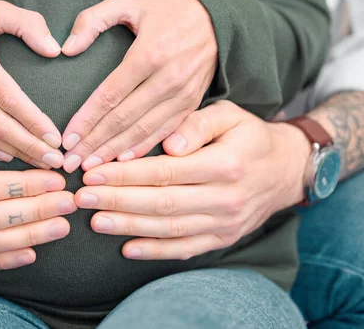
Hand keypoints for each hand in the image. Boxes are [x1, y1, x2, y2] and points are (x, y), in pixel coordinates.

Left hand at [60, 0, 216, 172]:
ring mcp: (183, 95)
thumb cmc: (168, 7)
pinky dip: (143, 150)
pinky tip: (123, 163)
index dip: (86, 120)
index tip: (66, 140)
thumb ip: (93, 20)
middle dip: (94, 144)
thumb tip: (66, 48)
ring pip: (143, 131)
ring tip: (90, 169)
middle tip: (70, 163)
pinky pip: (165, 132)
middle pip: (123, 120)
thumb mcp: (129, 0)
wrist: (221, 16)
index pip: (109, 96)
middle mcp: (168, 78)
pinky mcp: (192, 105)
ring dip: (114, 153)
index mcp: (149, 53)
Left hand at [75, 100, 309, 259]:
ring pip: (169, 229)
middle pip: (161, 203)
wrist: (285, 170)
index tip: (92, 172)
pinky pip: (186, 248)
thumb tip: (170, 143)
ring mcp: (225, 223)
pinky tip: (127, 248)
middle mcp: (225, 198)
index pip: (164, 171)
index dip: (124, 174)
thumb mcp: (229, 116)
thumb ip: (197, 124)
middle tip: (82, 198)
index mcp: (224, 164)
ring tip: (95, 221)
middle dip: (117, 201)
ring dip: (129, 227)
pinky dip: (156, 251)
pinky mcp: (223, 238)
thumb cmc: (248, 137)